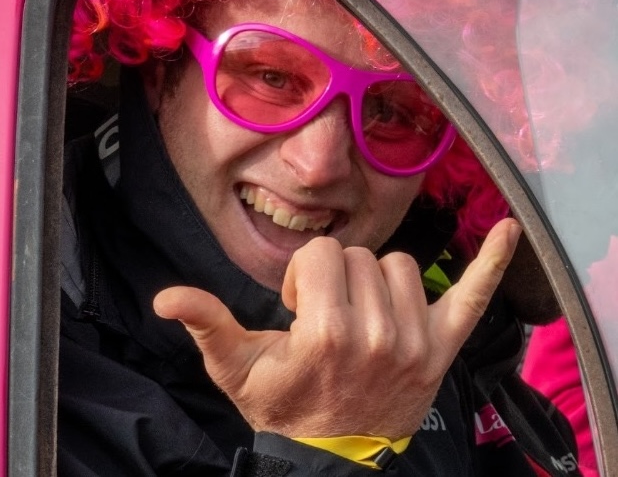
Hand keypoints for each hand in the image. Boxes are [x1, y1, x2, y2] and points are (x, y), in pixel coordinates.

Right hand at [154, 218, 520, 439]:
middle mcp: (380, 333)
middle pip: (361, 257)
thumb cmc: (284, 408)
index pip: (323, 256)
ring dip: (376, 282)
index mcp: (328, 332)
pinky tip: (509, 231)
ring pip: (401, 267)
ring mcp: (418, 340)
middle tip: (327, 316)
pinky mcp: (443, 348)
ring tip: (361, 314)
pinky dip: (492, 262)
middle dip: (337, 278)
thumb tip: (167, 297)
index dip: (304, 276)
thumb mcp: (237, 370)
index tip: (299, 306)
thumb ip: (207, 326)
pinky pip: (473, 296)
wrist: (331, 458)